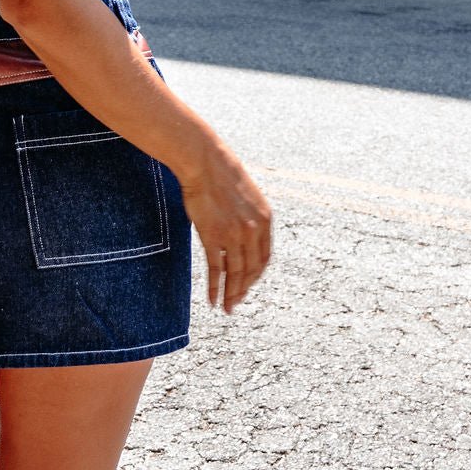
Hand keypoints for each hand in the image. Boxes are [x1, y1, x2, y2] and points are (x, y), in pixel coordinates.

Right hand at [177, 144, 271, 312]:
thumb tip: (245, 235)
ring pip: (236, 273)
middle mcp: (254, 230)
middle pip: (252, 269)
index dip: (256, 276)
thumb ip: (250, 218)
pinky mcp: (214, 236)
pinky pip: (217, 269)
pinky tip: (212, 299)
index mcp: (266, 220)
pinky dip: (215, 287)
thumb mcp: (247, 197)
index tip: (247, 285)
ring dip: (232, 294)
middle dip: (244, 289)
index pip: (264, 258)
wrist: (204, 162)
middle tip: (236, 303)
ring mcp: (234, 234)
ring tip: (227, 308)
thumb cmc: (221, 175)